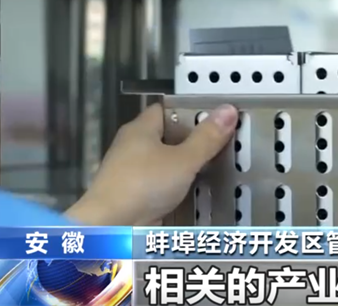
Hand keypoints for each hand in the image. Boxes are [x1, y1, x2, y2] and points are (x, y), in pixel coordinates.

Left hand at [66, 104, 237, 225]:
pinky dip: (177, 187)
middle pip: (168, 137)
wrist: (109, 228)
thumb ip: (207, 138)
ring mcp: (130, 172)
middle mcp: (132, 147)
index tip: (214, 118)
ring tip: (216, 168)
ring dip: (187, 167)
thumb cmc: (143, 185)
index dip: (190, 111)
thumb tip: (229, 109)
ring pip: (165, 163)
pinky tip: (197, 192)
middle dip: (193, 141)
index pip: (167, 109)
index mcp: (140, 129)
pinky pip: (161, 184)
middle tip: (222, 143)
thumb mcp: (183, 160)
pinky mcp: (132, 195)